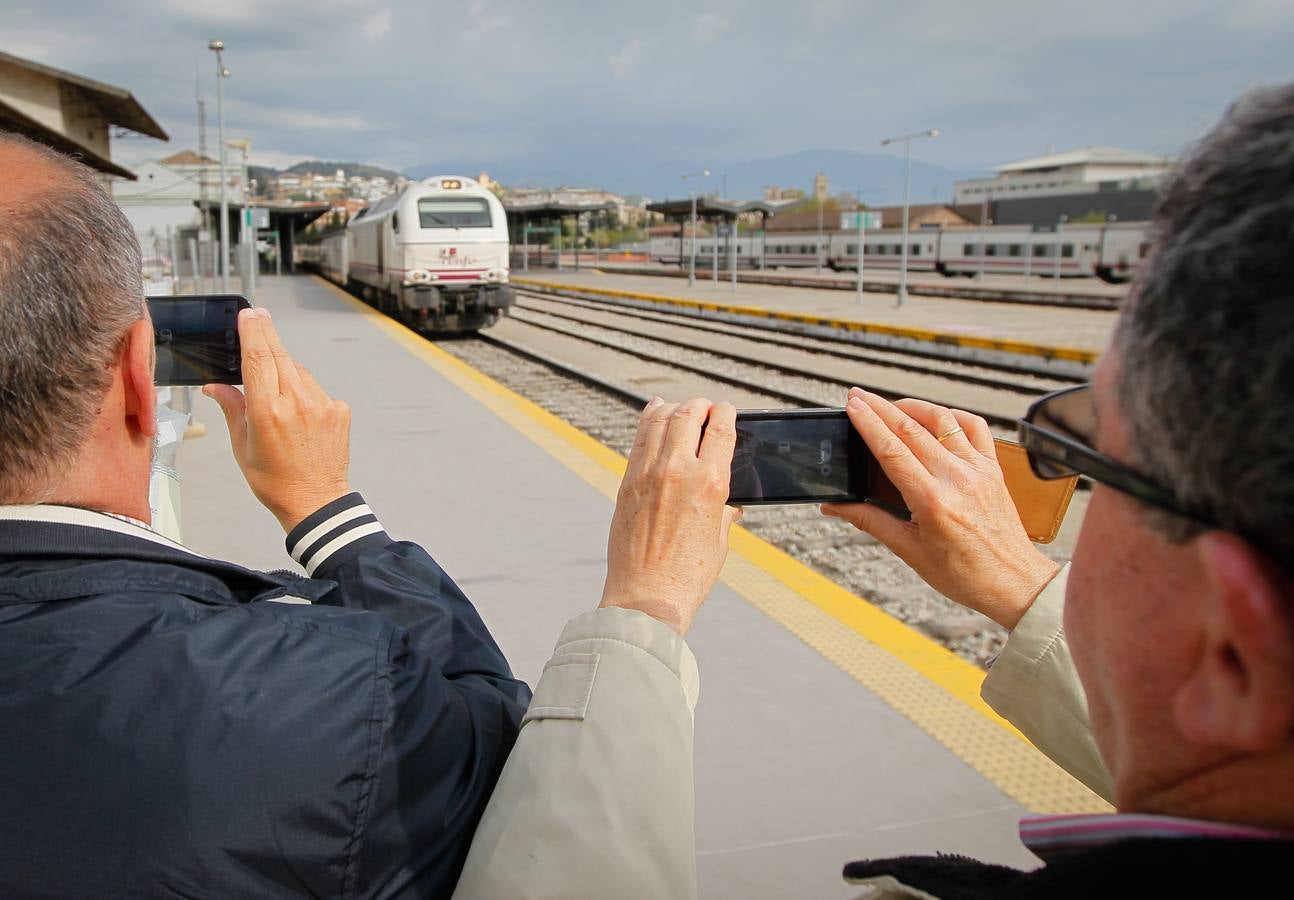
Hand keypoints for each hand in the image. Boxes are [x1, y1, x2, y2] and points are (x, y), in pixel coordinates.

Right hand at [203, 307, 351, 532]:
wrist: (317, 501)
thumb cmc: (275, 480)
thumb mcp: (242, 446)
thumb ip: (232, 408)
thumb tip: (215, 386)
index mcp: (267, 412)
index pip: (256, 359)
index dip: (252, 332)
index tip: (248, 314)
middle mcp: (297, 403)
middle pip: (279, 355)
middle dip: (266, 334)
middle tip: (258, 316)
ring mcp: (322, 405)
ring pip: (298, 371)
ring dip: (285, 370)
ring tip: (276, 393)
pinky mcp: (339, 410)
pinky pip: (316, 388)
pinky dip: (305, 391)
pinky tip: (299, 413)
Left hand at [600, 398, 742, 635]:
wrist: (647, 597)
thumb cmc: (688, 576)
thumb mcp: (720, 539)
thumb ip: (725, 509)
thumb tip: (730, 499)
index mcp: (710, 483)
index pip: (721, 428)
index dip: (726, 412)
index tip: (726, 410)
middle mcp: (678, 471)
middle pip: (689, 414)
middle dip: (700, 405)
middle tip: (705, 407)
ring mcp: (648, 474)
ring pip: (660, 419)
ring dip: (674, 408)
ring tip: (681, 409)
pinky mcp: (627, 483)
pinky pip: (639, 439)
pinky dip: (649, 420)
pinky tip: (655, 413)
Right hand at [822, 388, 1058, 629]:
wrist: (1013, 582)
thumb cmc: (965, 574)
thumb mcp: (909, 550)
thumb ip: (870, 521)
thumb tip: (835, 506)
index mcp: (932, 501)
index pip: (892, 450)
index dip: (869, 423)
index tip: (853, 406)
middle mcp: (957, 479)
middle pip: (912, 428)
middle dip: (880, 407)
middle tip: (859, 397)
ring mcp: (978, 469)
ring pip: (942, 420)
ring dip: (913, 406)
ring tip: (891, 406)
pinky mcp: (993, 468)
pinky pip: (973, 427)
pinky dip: (951, 416)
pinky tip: (936, 418)